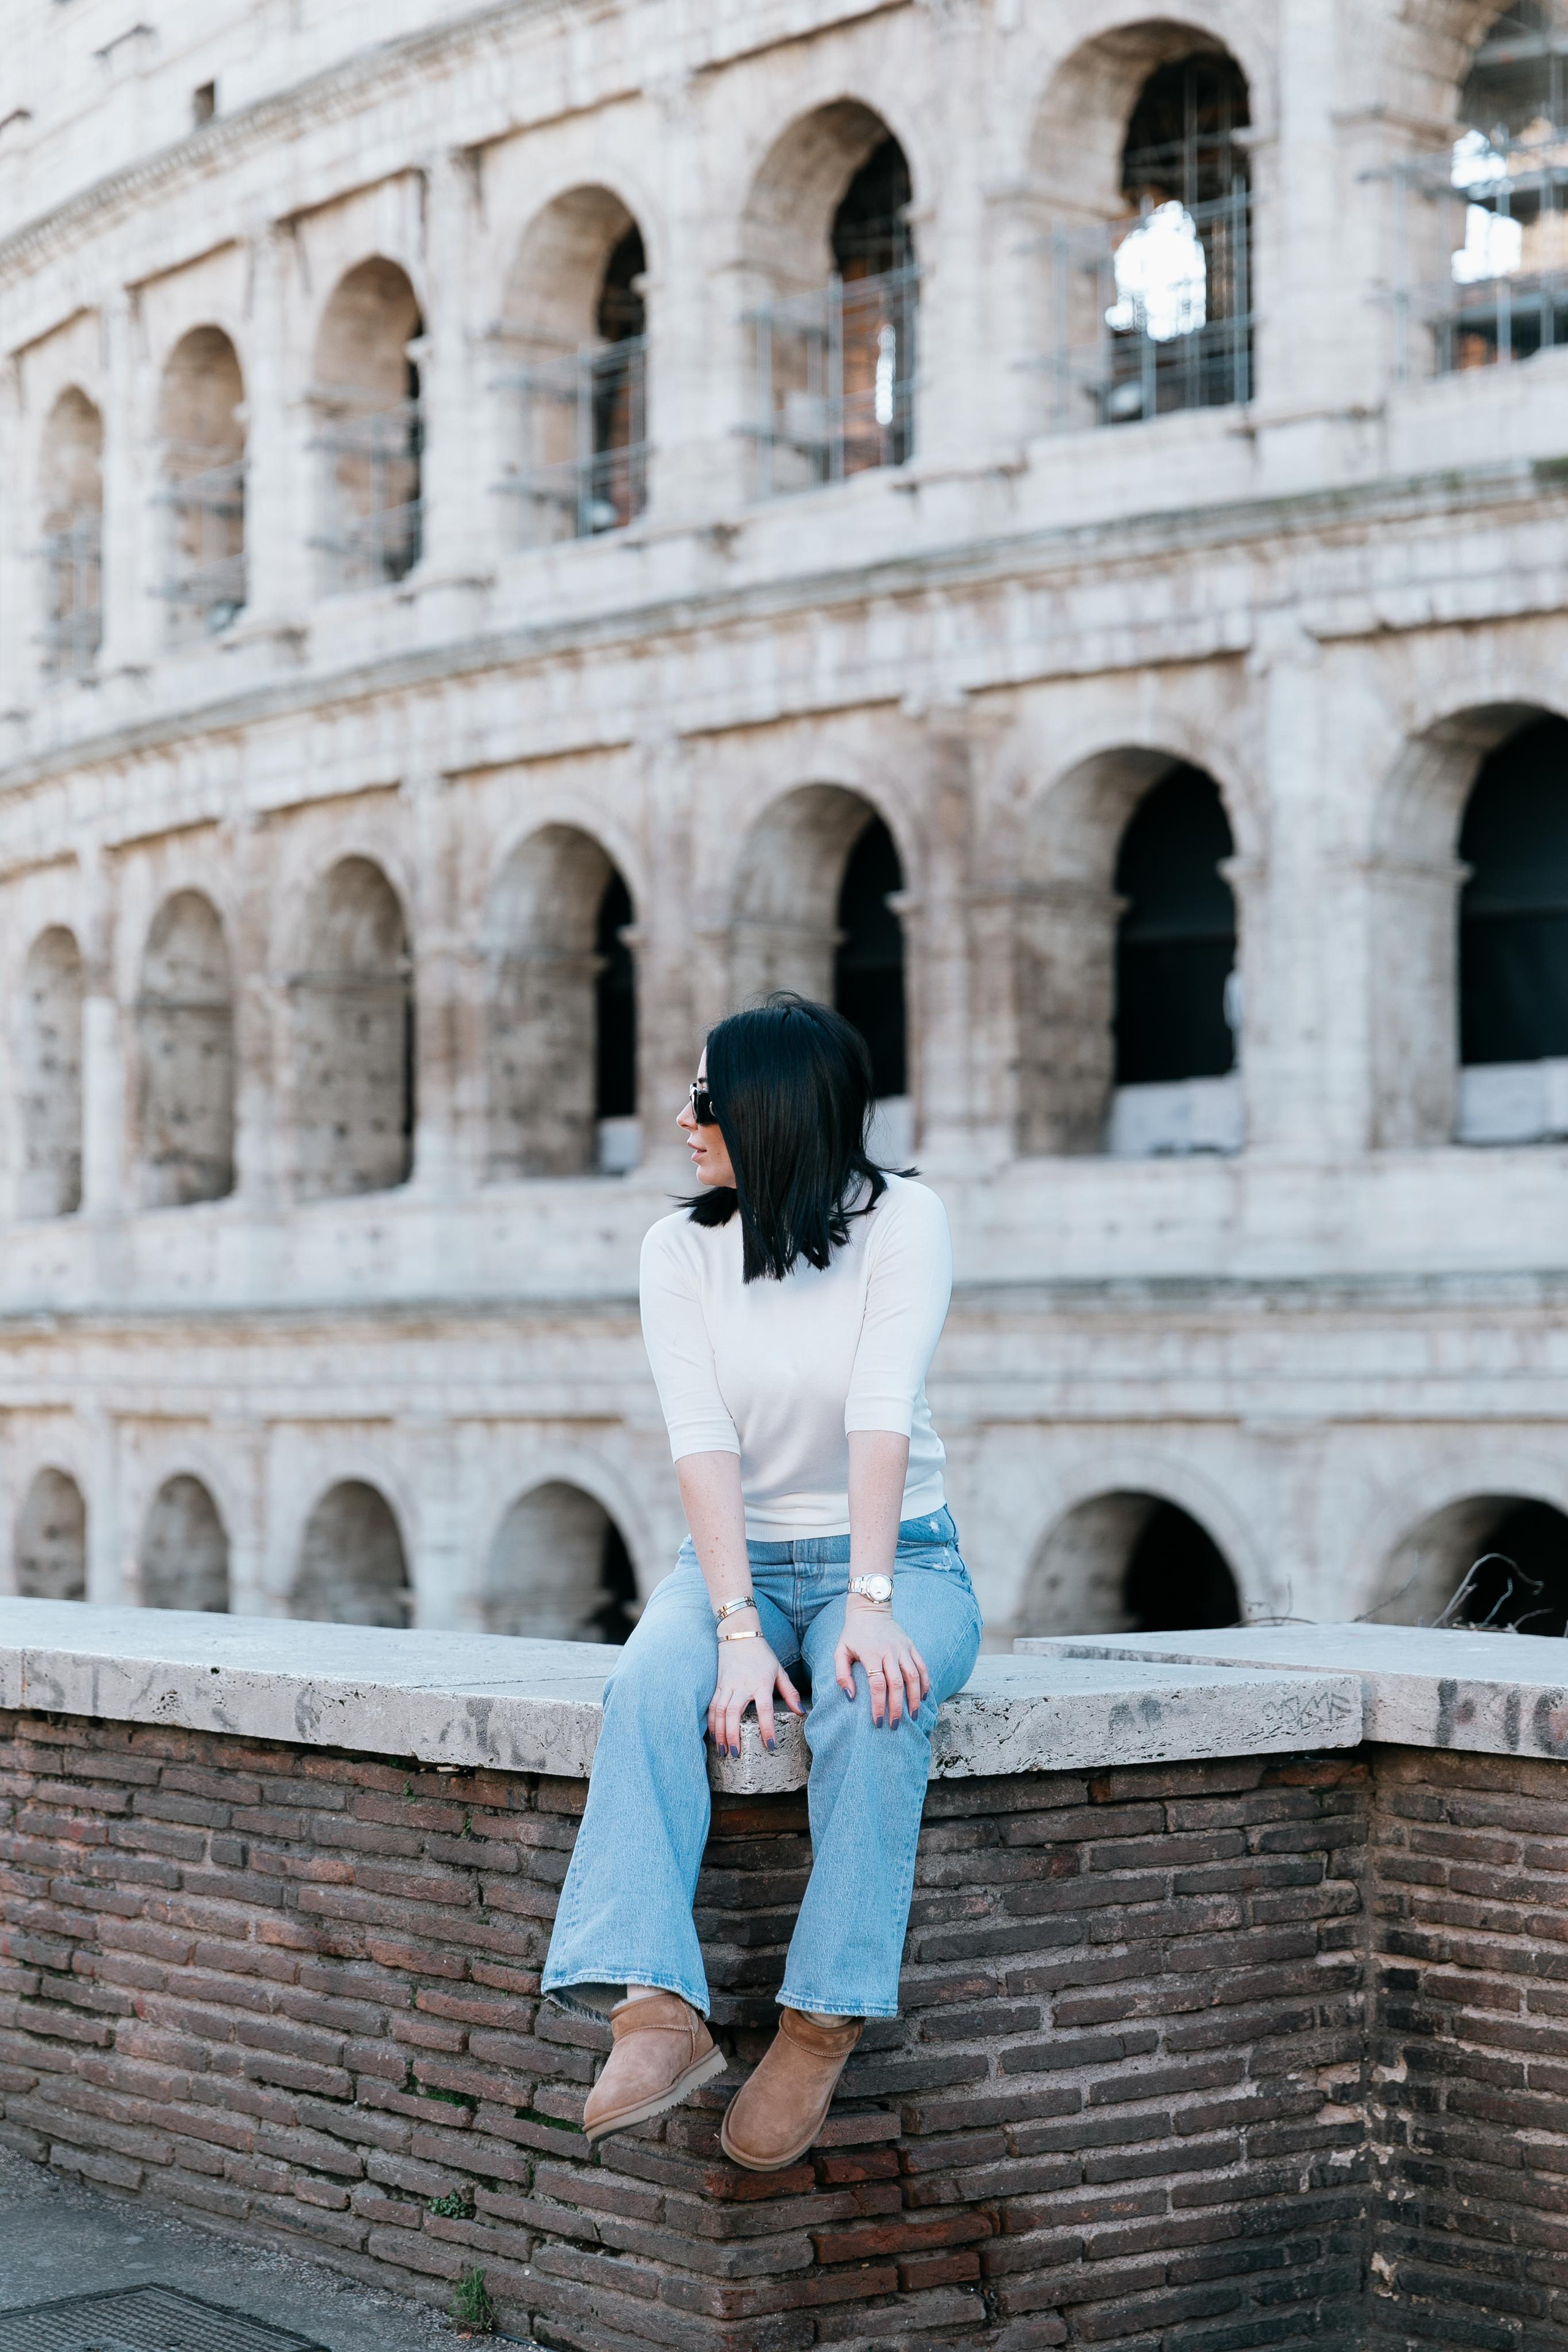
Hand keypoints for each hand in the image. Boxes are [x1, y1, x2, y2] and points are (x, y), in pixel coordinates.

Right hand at [709, 1635, 802, 1757]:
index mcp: (761, 1683)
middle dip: (734, 1736)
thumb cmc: (762, 1655)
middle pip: (734, 1713)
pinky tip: (714, 1735)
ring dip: (720, 1733)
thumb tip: (800, 1712)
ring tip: (723, 1750)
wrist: (740, 1635)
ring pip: (719, 1712)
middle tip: (736, 1754)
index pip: (765, 1709)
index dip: (767, 1728)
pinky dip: (712, 1722)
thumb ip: (790, 1692)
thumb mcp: (779, 1671)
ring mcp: (728, 1685)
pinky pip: (712, 1706)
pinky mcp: (719, 1685)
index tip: (769, 1745)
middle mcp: (742, 1685)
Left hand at [835, 1602, 929, 1726]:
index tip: (877, 1722)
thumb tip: (850, 1697)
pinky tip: (923, 1697)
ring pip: (914, 1676)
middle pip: (897, 1684)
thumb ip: (841, 1674)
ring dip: (915, 1698)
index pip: (877, 1684)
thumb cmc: (853, 1634)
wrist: (870, 1609)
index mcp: (871, 1654)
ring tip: (914, 1716)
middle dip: (897, 1707)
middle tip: (895, 1725)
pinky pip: (922, 1666)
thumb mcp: (840, 1651)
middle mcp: (889, 1651)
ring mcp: (903, 1648)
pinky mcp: (911, 1646)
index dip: (878, 1705)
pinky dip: (925, 1683)